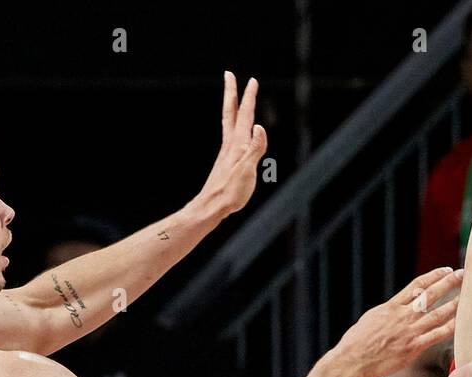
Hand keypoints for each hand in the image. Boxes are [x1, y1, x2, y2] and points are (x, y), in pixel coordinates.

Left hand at [193, 72, 267, 219]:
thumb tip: (259, 127)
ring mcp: (227, 151)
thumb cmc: (231, 192)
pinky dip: (234, 124)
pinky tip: (236, 130)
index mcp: (237, 144)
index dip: (249, 97)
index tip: (252, 80)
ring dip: (232, 106)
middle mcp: (230, 144)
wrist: (211, 206)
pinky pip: (230, 134)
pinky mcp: (226, 160)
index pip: (244, 115)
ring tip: (233, 96)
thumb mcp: (247, 171)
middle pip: (230, 112)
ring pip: (229, 122)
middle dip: (232, 92)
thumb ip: (255, 148)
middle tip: (230, 75)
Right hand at [333, 267, 461, 376]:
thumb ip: (388, 312)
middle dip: (448, 283)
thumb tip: (397, 306)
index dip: (434, 276)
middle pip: (430, 295)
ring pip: (437, 314)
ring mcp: (409, 332)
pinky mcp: (413, 348)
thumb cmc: (356, 343)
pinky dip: (450, 328)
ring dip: (454, 304)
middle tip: (462, 275)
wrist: (351, 361)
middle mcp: (402, 316)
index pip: (417, 286)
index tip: (446, 270)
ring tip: (467, 297)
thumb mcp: (371, 318)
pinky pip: (437, 336)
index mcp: (391, 307)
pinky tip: (461, 323)